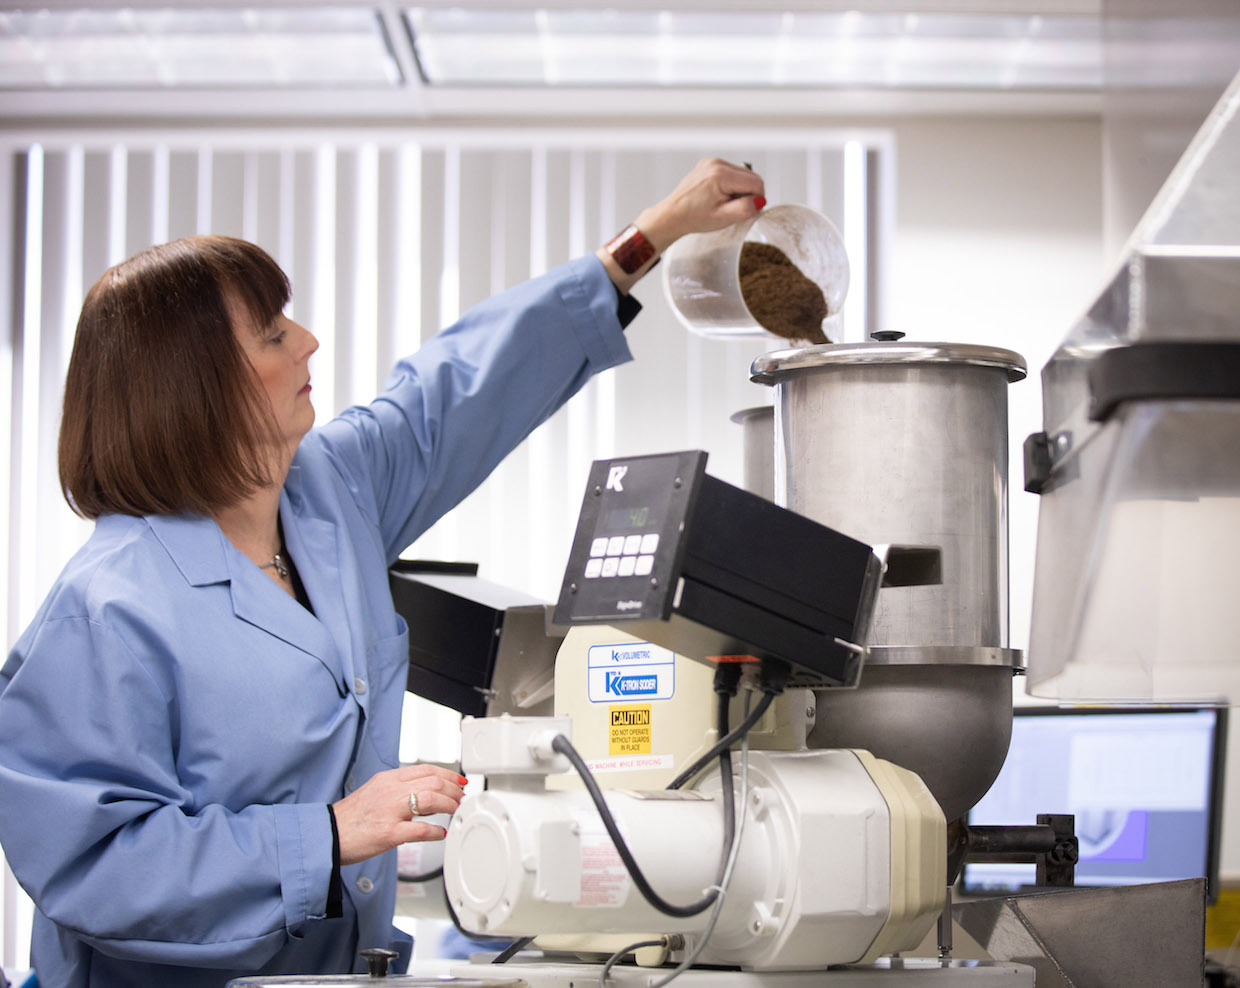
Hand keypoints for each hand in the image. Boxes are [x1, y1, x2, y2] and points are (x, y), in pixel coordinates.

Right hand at [332, 763, 466, 865]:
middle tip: (460, 797)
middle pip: (432, 781)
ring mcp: (389, 811)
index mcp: (388, 779)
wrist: (329, 834)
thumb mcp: (375, 791)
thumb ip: (398, 788)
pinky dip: (436, 831)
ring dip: (448, 804)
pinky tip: (441, 833)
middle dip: (452, 789)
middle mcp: (390, 791)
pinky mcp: (388, 833)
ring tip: (454, 810)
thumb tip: (423, 791)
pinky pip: (420, 830)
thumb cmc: (351, 818)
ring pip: (429, 799)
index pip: (426, 769)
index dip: (447, 774)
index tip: (458, 780)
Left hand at [597, 157, 764, 291]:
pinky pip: (731, 173)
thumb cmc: (693, 218)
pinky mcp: (709, 164)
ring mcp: (712, 162)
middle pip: (751, 177)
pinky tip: (718, 196)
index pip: (757, 183)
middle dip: (747, 194)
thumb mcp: (723, 218)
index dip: (755, 200)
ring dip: (739, 190)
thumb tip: (760, 201)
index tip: (743, 210)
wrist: (672, 214)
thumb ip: (745, 209)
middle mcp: (717, 163)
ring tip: (722, 203)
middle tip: (730, 208)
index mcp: (721, 175)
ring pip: (742, 175)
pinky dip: (730, 185)